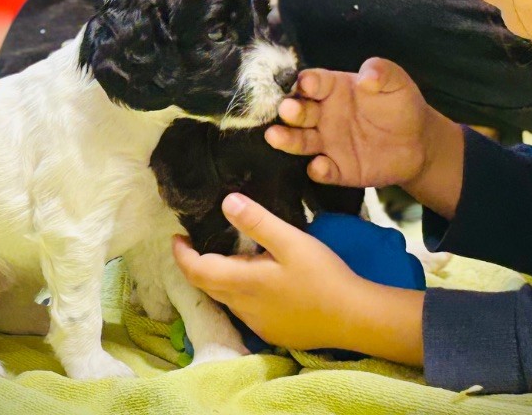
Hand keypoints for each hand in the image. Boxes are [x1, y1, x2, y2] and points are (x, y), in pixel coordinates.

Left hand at [172, 193, 424, 364]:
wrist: (354, 318)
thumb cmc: (323, 276)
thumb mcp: (291, 241)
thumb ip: (258, 222)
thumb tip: (226, 201)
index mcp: (243, 283)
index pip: (197, 270)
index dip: (182, 255)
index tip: (176, 237)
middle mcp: (243, 307)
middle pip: (207, 286)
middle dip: (197, 264)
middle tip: (196, 242)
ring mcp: (257, 323)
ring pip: (226, 298)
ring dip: (220, 277)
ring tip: (230, 253)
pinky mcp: (272, 330)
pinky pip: (243, 308)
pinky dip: (238, 290)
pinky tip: (257, 277)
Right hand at [265, 58, 463, 212]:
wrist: (418, 143)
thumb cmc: (400, 105)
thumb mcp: (396, 82)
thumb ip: (382, 72)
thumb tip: (367, 76)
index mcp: (333, 89)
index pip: (314, 83)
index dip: (308, 82)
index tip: (305, 83)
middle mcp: (323, 115)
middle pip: (300, 111)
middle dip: (291, 110)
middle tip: (286, 109)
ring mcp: (327, 143)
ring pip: (301, 141)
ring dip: (288, 140)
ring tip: (275, 137)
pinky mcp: (337, 169)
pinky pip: (323, 171)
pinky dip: (318, 170)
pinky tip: (319, 166)